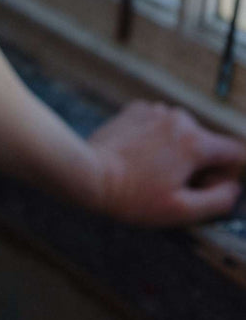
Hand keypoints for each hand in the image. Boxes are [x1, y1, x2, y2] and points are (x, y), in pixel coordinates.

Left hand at [86, 101, 245, 226]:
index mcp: (195, 141)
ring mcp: (156, 110)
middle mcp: (179, 118)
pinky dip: (156, 140)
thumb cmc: (134, 197)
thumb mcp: (182, 210)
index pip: (235, 152)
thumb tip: (234, 186)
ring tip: (150, 173)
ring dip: (176, 151)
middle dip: (198, 165)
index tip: (204, 188)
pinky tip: (137, 157)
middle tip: (170, 186)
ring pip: (182, 133)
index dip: (226, 174)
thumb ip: (219, 199)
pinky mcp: (136, 109)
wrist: (88, 174)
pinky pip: (160, 125)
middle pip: (207, 143)